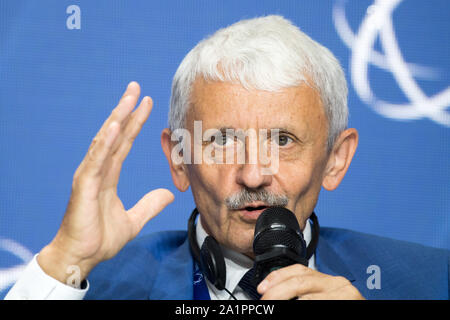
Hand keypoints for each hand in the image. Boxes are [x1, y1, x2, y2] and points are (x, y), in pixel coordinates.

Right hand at [38, 82, 173, 284]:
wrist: (82, 257)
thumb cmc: (100, 239)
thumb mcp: (134, 220)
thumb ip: (150, 205)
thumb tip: (169, 195)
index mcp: (109, 175)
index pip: (124, 143)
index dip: (135, 123)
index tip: (147, 104)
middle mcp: (99, 170)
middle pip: (114, 134)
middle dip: (126, 110)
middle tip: (136, 87)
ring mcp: (90, 176)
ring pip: (105, 141)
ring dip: (117, 118)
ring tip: (128, 97)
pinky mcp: (85, 186)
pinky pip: (96, 160)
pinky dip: (105, 143)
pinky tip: (114, 126)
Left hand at [257, 264, 364, 299]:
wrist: (369, 316)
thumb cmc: (341, 307)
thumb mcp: (321, 298)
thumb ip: (304, 295)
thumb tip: (274, 294)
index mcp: (329, 281)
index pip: (299, 270)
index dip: (277, 277)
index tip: (261, 287)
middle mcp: (338, 284)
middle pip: (300, 280)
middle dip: (276, 291)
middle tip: (263, 302)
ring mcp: (345, 294)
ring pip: (306, 295)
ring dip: (285, 300)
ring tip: (272, 306)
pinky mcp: (350, 302)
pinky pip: (318, 304)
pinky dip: (303, 305)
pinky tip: (295, 306)